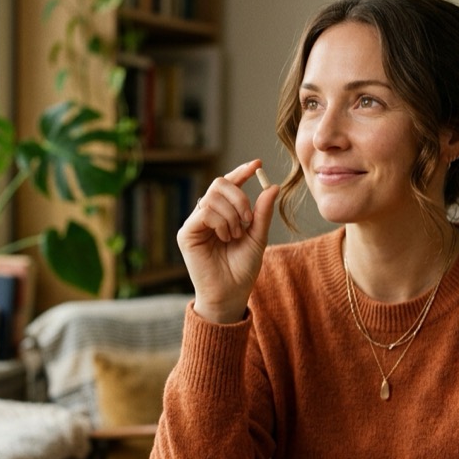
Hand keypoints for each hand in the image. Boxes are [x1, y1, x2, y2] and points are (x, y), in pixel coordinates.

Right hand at [178, 159, 279, 323]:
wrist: (231, 294)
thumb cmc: (242, 269)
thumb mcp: (258, 237)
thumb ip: (262, 213)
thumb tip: (272, 186)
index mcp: (221, 214)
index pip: (228, 184)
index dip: (241, 172)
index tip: (258, 164)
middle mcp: (205, 215)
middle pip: (219, 183)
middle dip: (239, 197)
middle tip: (248, 219)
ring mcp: (194, 223)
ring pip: (212, 197)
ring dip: (232, 214)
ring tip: (236, 235)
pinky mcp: (186, 234)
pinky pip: (204, 212)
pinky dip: (221, 222)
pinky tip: (225, 237)